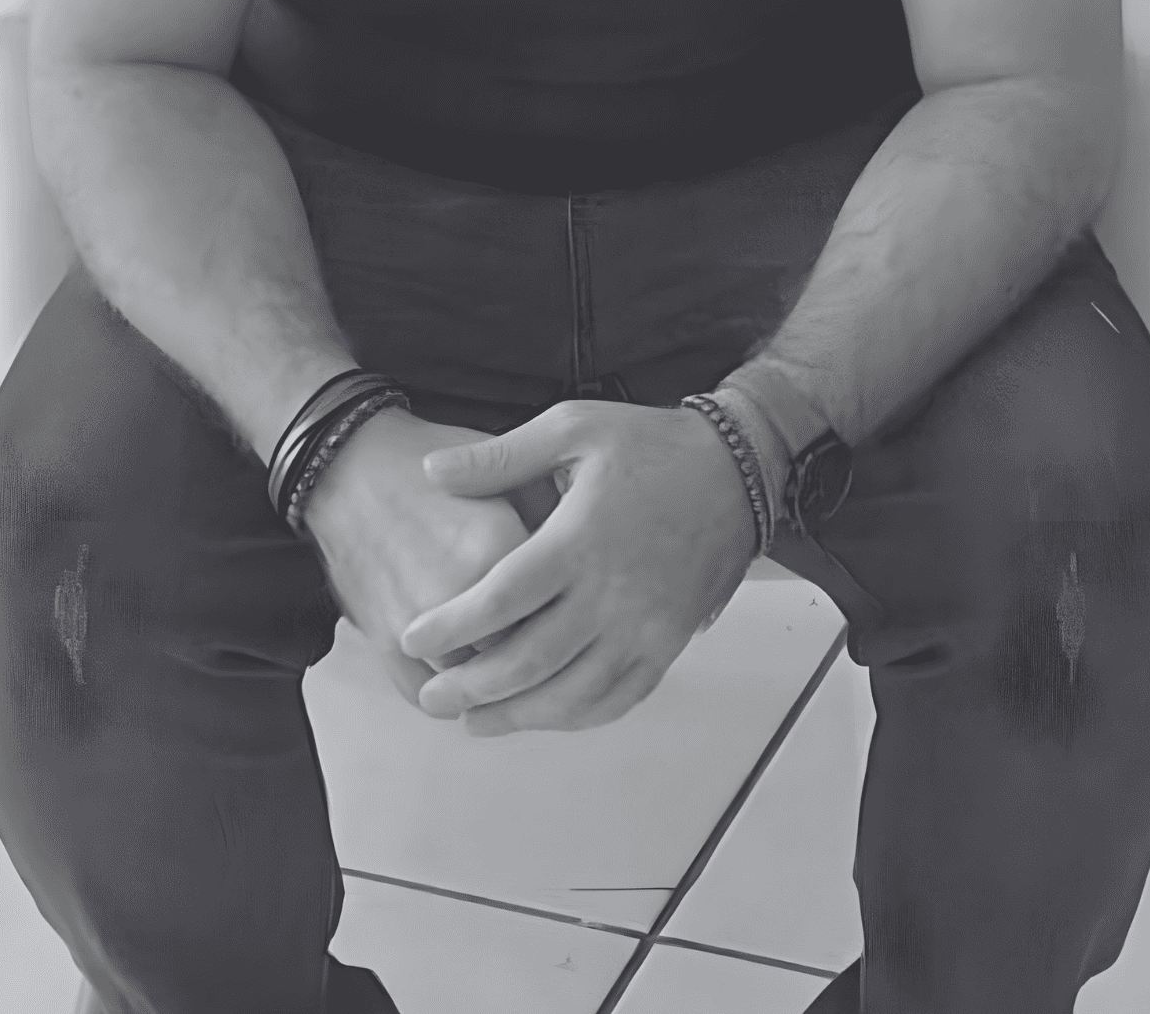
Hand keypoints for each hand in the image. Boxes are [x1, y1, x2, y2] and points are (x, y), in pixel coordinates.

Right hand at [298, 407, 563, 711]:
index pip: (561, 604)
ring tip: (517, 671)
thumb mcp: (500, 467)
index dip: (576, 609)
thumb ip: (548, 515)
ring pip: (479, 689)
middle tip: (559, 648)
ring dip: (498, 689)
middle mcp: (459, 594)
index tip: (584, 606)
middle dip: (545, 655)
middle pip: (525, 655)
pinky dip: (450, 699)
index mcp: (497, 545)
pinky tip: (468, 679)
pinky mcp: (384, 645)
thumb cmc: (427, 462)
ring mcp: (418, 627)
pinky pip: (429, 698)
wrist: (348, 466)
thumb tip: (592, 558)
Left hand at [397, 400, 759, 736]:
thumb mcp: (573, 428)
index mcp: (581, 539)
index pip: (502, 598)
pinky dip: (574, 716)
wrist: (736, 472)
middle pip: (530, 659)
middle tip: (430, 699)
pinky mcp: (667, 644)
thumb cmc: (650, 446)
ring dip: (518, 715)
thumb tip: (432, 473)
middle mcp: (612, 593)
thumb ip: (500, 457)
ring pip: (571, 693)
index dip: (453, 626)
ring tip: (473, 721)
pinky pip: (617, 698)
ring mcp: (644, 627)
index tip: (412, 639)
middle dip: (472, 687)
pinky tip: (542, 715)